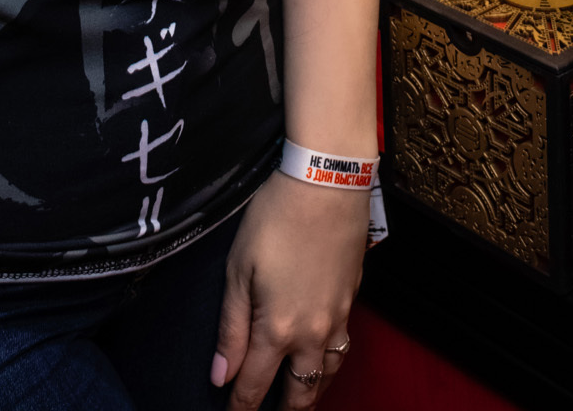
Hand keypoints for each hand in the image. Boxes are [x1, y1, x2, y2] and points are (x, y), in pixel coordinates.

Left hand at [212, 170, 366, 407]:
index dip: (240, 407)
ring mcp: (336, 320)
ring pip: (326, 376)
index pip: (254, 386)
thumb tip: (221, 376)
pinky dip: (329, 366)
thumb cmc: (275, 218)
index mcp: (277, 329)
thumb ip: (230, 327)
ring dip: (309, 394)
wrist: (327, 184)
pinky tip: (321, 361)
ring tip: (296, 401)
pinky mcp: (351, 301)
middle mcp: (311, 335)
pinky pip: (342, 350)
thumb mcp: (239, 268)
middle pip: (298, 393)